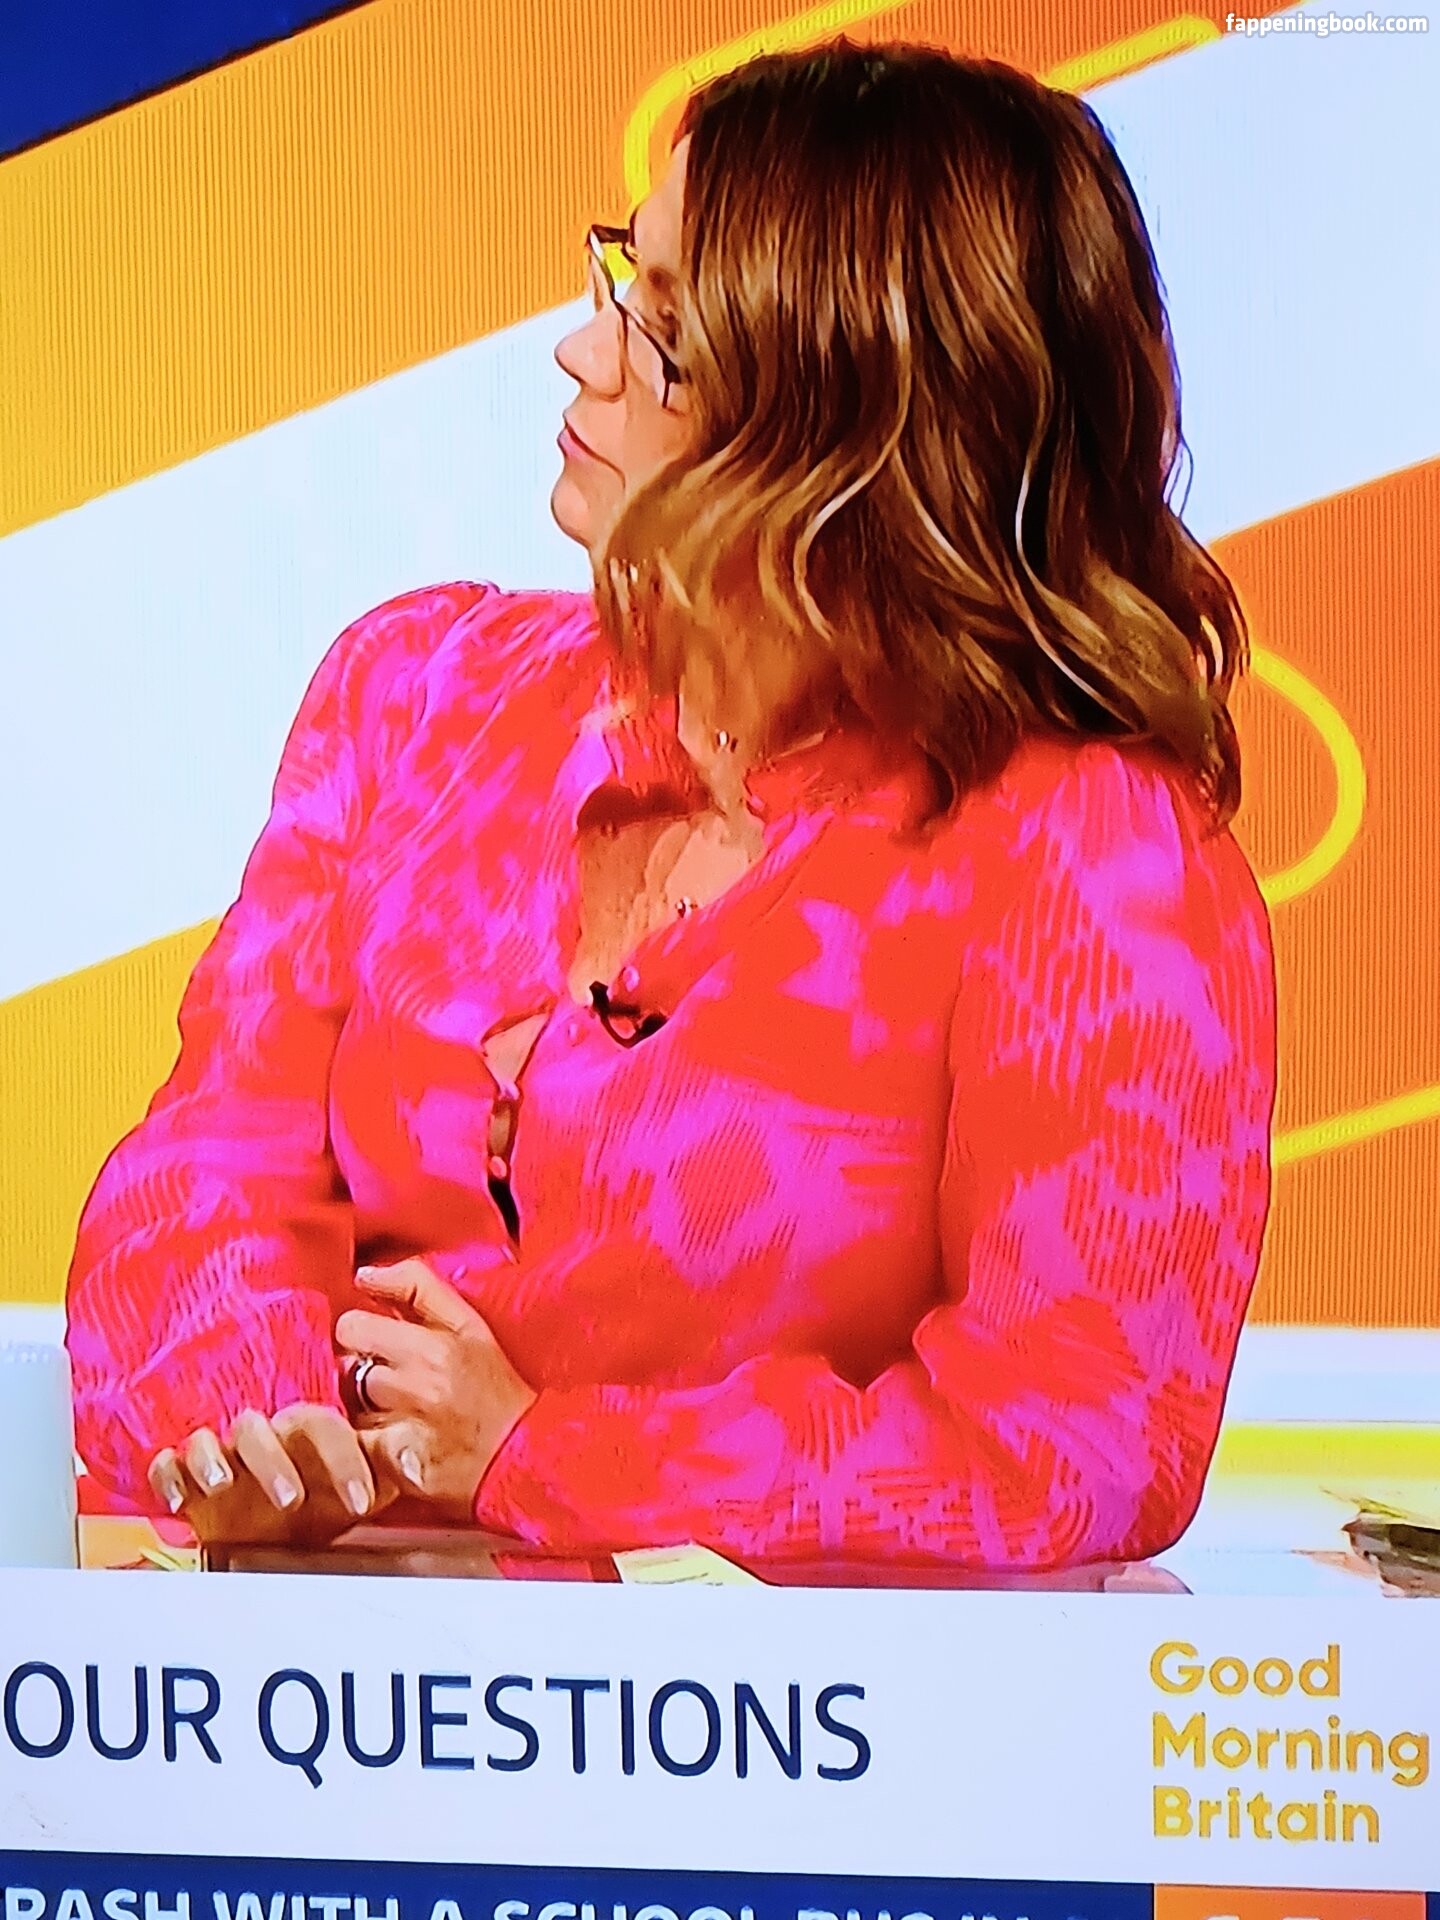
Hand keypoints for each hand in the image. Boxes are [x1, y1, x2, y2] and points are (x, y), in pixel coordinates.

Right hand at [147, 1403, 394, 1545]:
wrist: (272, 1533)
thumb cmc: (322, 1501)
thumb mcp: (359, 1490)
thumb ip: (387, 1471)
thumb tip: (419, 1465)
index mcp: (305, 1431)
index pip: (322, 1427)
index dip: (341, 1460)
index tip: (359, 1502)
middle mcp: (262, 1435)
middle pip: (260, 1429)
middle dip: (274, 1462)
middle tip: (292, 1500)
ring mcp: (220, 1453)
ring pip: (209, 1440)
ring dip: (213, 1458)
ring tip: (222, 1483)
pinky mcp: (185, 1475)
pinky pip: (168, 1464)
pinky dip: (169, 1475)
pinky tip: (177, 1496)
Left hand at [335, 1258, 537, 1521]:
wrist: (521, 1458)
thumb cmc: (496, 1391)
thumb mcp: (471, 1326)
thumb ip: (418, 1289)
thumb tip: (366, 1274)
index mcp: (441, 1341)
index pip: (356, 1323)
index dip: (361, 1331)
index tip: (376, 1340)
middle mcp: (422, 1380)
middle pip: (348, 1355)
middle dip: (359, 1365)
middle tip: (386, 1381)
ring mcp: (406, 1424)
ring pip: (347, 1399)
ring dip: (362, 1405)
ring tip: (395, 1415)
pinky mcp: (393, 1464)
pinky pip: (351, 1441)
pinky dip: (361, 1442)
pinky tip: (387, 1444)